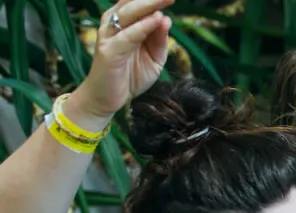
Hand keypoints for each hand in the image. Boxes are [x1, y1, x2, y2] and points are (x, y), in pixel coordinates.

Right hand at [68, 0, 172, 123]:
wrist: (107, 98)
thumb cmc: (130, 76)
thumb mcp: (153, 58)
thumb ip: (160, 40)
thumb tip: (166, 19)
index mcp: (125, 23)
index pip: (138, 3)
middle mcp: (114, 24)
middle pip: (134, 3)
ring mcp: (109, 36)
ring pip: (129, 14)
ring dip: (148, 5)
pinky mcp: (108, 50)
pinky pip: (128, 36)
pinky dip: (142, 27)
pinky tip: (156, 20)